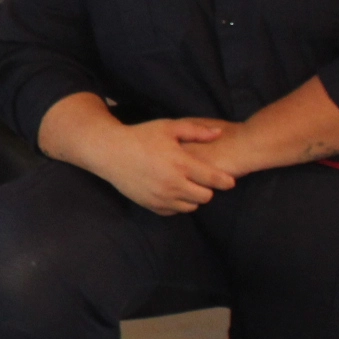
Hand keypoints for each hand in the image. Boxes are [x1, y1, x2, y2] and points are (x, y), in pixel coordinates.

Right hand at [92, 117, 235, 214]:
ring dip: (192, 197)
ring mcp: (161, 196)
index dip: (225, 181)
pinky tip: (172, 191)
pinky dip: (177, 203)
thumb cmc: (141, 136)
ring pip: (191, 206)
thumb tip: (219, 134)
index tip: (228, 180)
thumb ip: (195, 131)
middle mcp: (173, 183)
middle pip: (205, 197)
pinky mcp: (151, 204)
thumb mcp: (168, 127)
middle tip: (200, 180)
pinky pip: (174, 211)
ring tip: (185, 185)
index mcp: (181, 163)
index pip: (214, 179)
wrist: (109, 152)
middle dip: (207, 189)